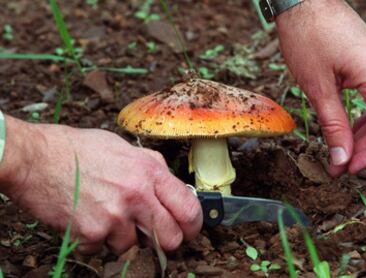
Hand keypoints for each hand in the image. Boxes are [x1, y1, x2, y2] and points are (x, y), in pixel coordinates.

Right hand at [0, 116, 201, 253]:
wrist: (37, 158)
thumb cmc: (80, 149)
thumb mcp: (126, 148)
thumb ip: (154, 168)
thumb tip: (174, 188)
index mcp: (149, 172)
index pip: (189, 209)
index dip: (193, 225)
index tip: (188, 229)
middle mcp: (136, 195)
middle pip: (171, 239)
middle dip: (164, 240)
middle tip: (152, 232)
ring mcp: (114, 216)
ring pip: (135, 247)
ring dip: (124, 238)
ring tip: (107, 215)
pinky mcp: (91, 234)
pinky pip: (104, 250)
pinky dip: (98, 241)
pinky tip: (88, 218)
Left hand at [276, 0, 365, 175]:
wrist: (305, 2)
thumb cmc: (308, 37)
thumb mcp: (318, 87)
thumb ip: (333, 125)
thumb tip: (341, 158)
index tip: (347, 170)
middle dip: (362, 148)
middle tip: (337, 166)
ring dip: (360, 135)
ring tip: (338, 153)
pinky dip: (360, 117)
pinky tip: (344, 129)